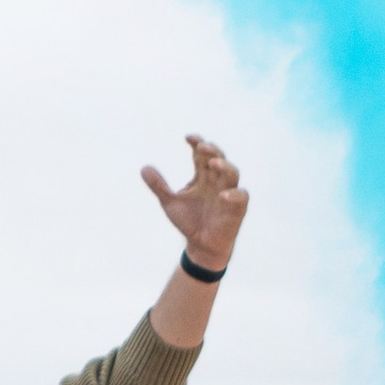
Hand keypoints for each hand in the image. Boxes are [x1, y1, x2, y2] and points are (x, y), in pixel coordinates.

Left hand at [141, 135, 246, 268]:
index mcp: (202, 176)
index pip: (201, 154)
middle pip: (219, 158)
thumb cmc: (189, 221)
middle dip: (211, 150)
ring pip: (232, 173)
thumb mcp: (169, 202)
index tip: (188, 138)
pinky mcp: (238, 208)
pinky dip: (234, 195)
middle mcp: (217, 181)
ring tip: (213, 163)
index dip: (197, 143)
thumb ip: (159, 186)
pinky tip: (222, 196)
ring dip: (224, 166)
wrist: (201, 246)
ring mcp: (229, 193)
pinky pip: (241, 197)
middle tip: (201, 146)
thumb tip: (143, 167)